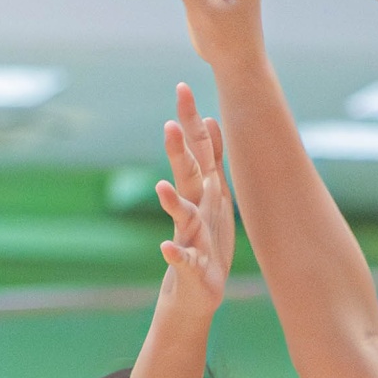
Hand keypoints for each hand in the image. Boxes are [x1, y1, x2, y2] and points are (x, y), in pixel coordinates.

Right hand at [155, 83, 233, 314]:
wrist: (199, 290)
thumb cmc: (209, 238)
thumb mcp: (215, 195)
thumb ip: (212, 160)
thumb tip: (211, 120)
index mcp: (203, 191)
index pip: (196, 150)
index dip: (189, 121)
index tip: (182, 88)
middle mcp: (192, 209)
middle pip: (186, 176)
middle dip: (178, 153)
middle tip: (169, 126)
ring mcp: (190, 236)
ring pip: (182, 215)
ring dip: (171, 202)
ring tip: (161, 187)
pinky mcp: (190, 266)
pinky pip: (183, 260)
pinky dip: (175, 255)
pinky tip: (166, 249)